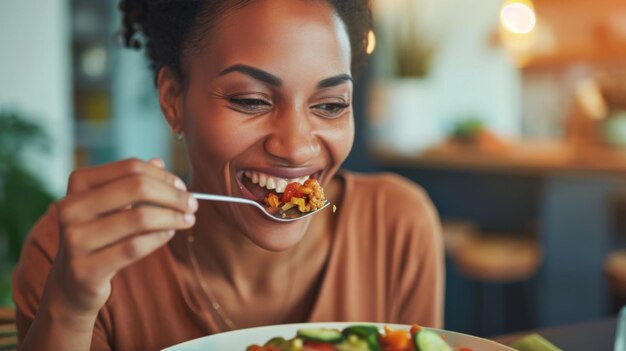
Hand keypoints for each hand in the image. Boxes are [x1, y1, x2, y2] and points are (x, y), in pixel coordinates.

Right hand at [45, 158, 196, 316]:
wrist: (72, 283)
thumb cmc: (100, 236)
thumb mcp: (111, 206)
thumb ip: (131, 183)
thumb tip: (159, 162)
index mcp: (78, 183)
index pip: (130, 168)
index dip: (163, 176)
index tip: (182, 186)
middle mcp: (71, 208)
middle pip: (137, 187)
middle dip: (173, 195)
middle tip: (193, 204)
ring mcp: (74, 239)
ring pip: (139, 218)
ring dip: (172, 217)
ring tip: (188, 220)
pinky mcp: (85, 269)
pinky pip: (133, 247)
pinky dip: (158, 238)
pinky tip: (169, 234)